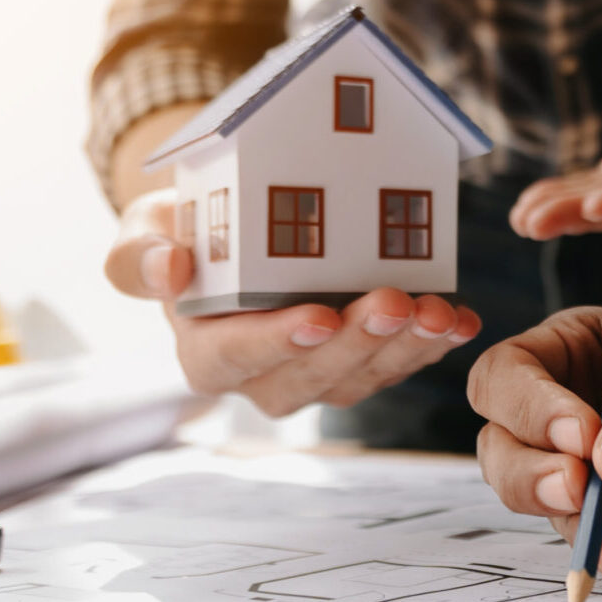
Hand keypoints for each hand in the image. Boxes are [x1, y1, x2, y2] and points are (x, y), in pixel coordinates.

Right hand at [105, 188, 480, 415]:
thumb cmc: (187, 231)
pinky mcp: (365, 359)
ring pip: (366, 376)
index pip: (236, 358)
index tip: (318, 317)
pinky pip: (402, 362)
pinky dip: (435, 343)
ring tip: (437, 312)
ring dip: (406, 348)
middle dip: (357, 341)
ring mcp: (321, 373)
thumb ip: (139, 255)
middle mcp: (265, 377)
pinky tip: (461, 319)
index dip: (277, 341)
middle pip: (312, 375)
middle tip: (392, 301)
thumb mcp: (145, 229)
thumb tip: (171, 271)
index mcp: (206, 354)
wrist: (234, 224)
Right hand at [468, 308, 601, 589]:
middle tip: (580, 491)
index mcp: (583, 351)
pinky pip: (601, 548)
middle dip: (533, 475)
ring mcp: (600, 474)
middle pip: (505, 446)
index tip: (581, 436)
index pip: (511, 374)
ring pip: (547, 506)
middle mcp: (575, 412)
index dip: (529, 407)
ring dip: (578, 529)